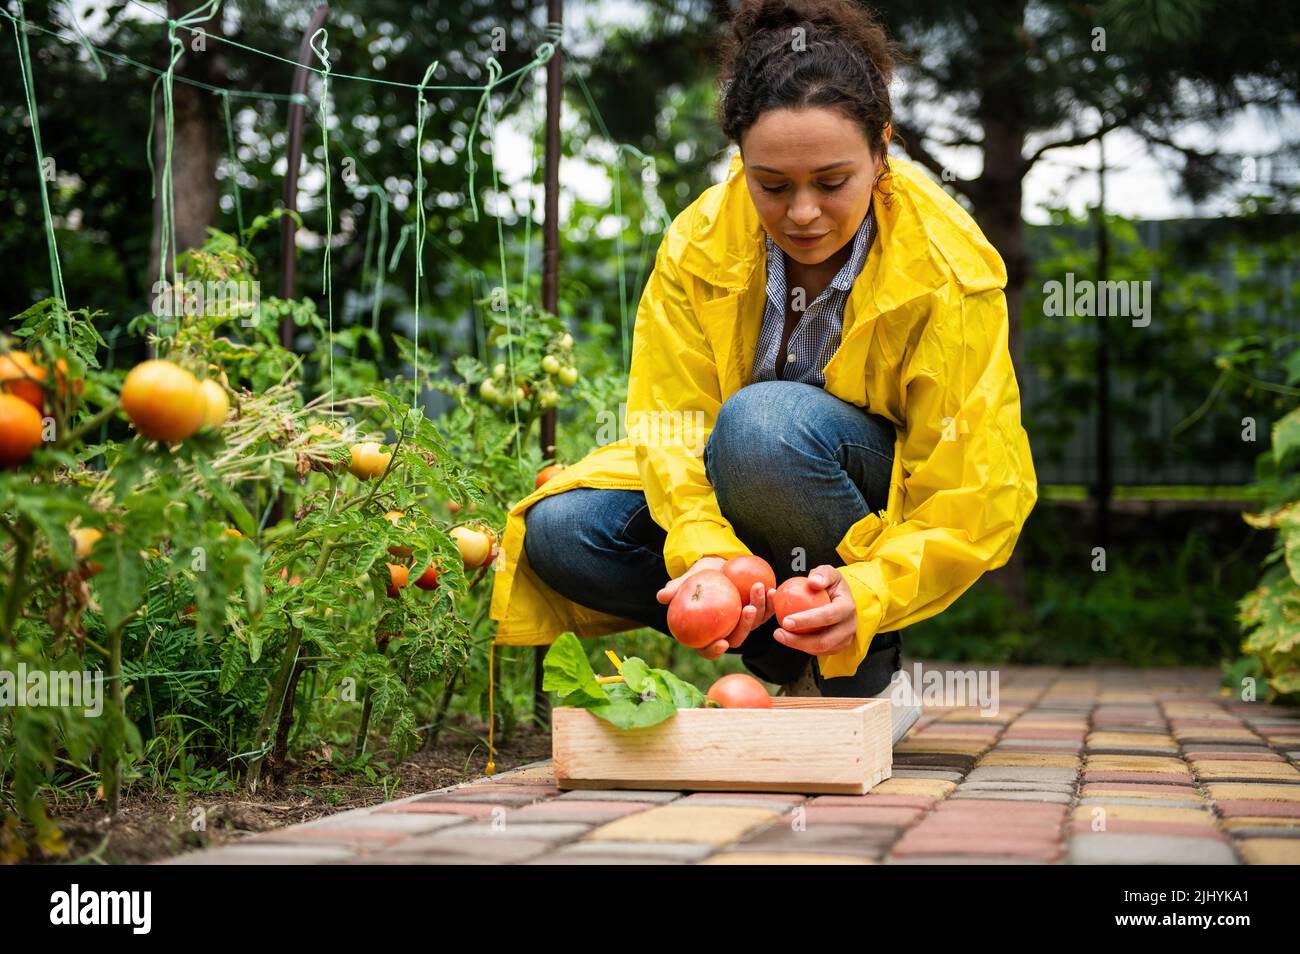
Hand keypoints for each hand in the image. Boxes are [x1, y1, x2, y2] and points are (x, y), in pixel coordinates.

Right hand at [656, 556, 775, 660]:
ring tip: (759, 589)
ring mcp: (743, 624)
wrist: (719, 565)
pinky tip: (772, 589)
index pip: (708, 650)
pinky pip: (766, 611)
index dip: (714, 651)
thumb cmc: (701, 575)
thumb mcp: (688, 579)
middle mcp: (726, 632)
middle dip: (745, 627)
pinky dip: (770, 602)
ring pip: (754, 625)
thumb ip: (676, 588)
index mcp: (706, 634)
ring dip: (760, 609)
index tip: (722, 642)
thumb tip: (661, 596)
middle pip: (736, 639)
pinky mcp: (757, 613)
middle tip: (748, 609)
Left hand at [772, 565, 856, 655]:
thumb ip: (822, 574)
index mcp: (847, 607)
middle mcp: (849, 626)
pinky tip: (788, 637)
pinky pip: (818, 651)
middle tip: (778, 633)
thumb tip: (813, 582)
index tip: (786, 621)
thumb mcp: (829, 572)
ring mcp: (845, 639)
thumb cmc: (831, 585)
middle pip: (823, 641)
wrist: (842, 598)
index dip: (806, 621)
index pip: (827, 616)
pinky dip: (802, 646)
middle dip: (798, 641)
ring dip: (797, 646)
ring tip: (780, 635)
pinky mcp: (838, 646)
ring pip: (820, 649)